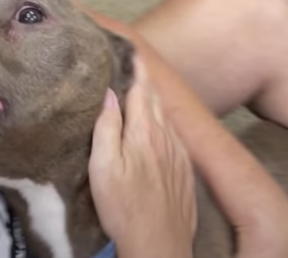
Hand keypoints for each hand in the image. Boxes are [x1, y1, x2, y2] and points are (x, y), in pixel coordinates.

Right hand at [89, 57, 196, 257]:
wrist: (158, 244)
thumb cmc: (123, 206)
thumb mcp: (103, 166)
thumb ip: (107, 126)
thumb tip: (109, 94)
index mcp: (144, 131)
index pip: (141, 89)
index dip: (136, 67)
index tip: (130, 49)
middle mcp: (165, 137)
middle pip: (154, 99)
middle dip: (144, 79)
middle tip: (132, 63)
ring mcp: (178, 153)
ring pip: (165, 116)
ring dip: (153, 100)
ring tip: (140, 90)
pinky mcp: (184, 170)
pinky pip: (173, 135)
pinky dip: (163, 122)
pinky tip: (156, 127)